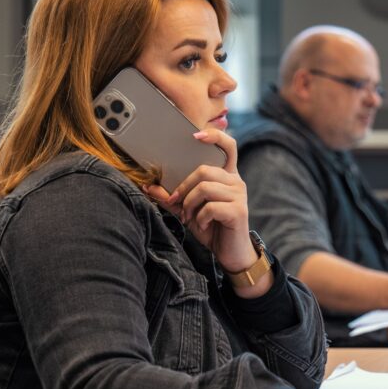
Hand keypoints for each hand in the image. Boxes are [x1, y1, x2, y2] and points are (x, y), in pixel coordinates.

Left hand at [143, 128, 258, 274]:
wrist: (230, 253)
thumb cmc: (211, 228)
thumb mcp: (189, 210)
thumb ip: (172, 197)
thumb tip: (148, 186)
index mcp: (227, 176)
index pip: (228, 145)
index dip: (214, 136)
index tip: (195, 135)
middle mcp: (236, 181)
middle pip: (204, 170)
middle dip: (183, 187)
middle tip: (177, 203)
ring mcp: (239, 195)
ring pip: (205, 187)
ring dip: (189, 204)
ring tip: (189, 217)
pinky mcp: (239, 211)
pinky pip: (211, 207)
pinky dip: (200, 217)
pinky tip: (201, 224)